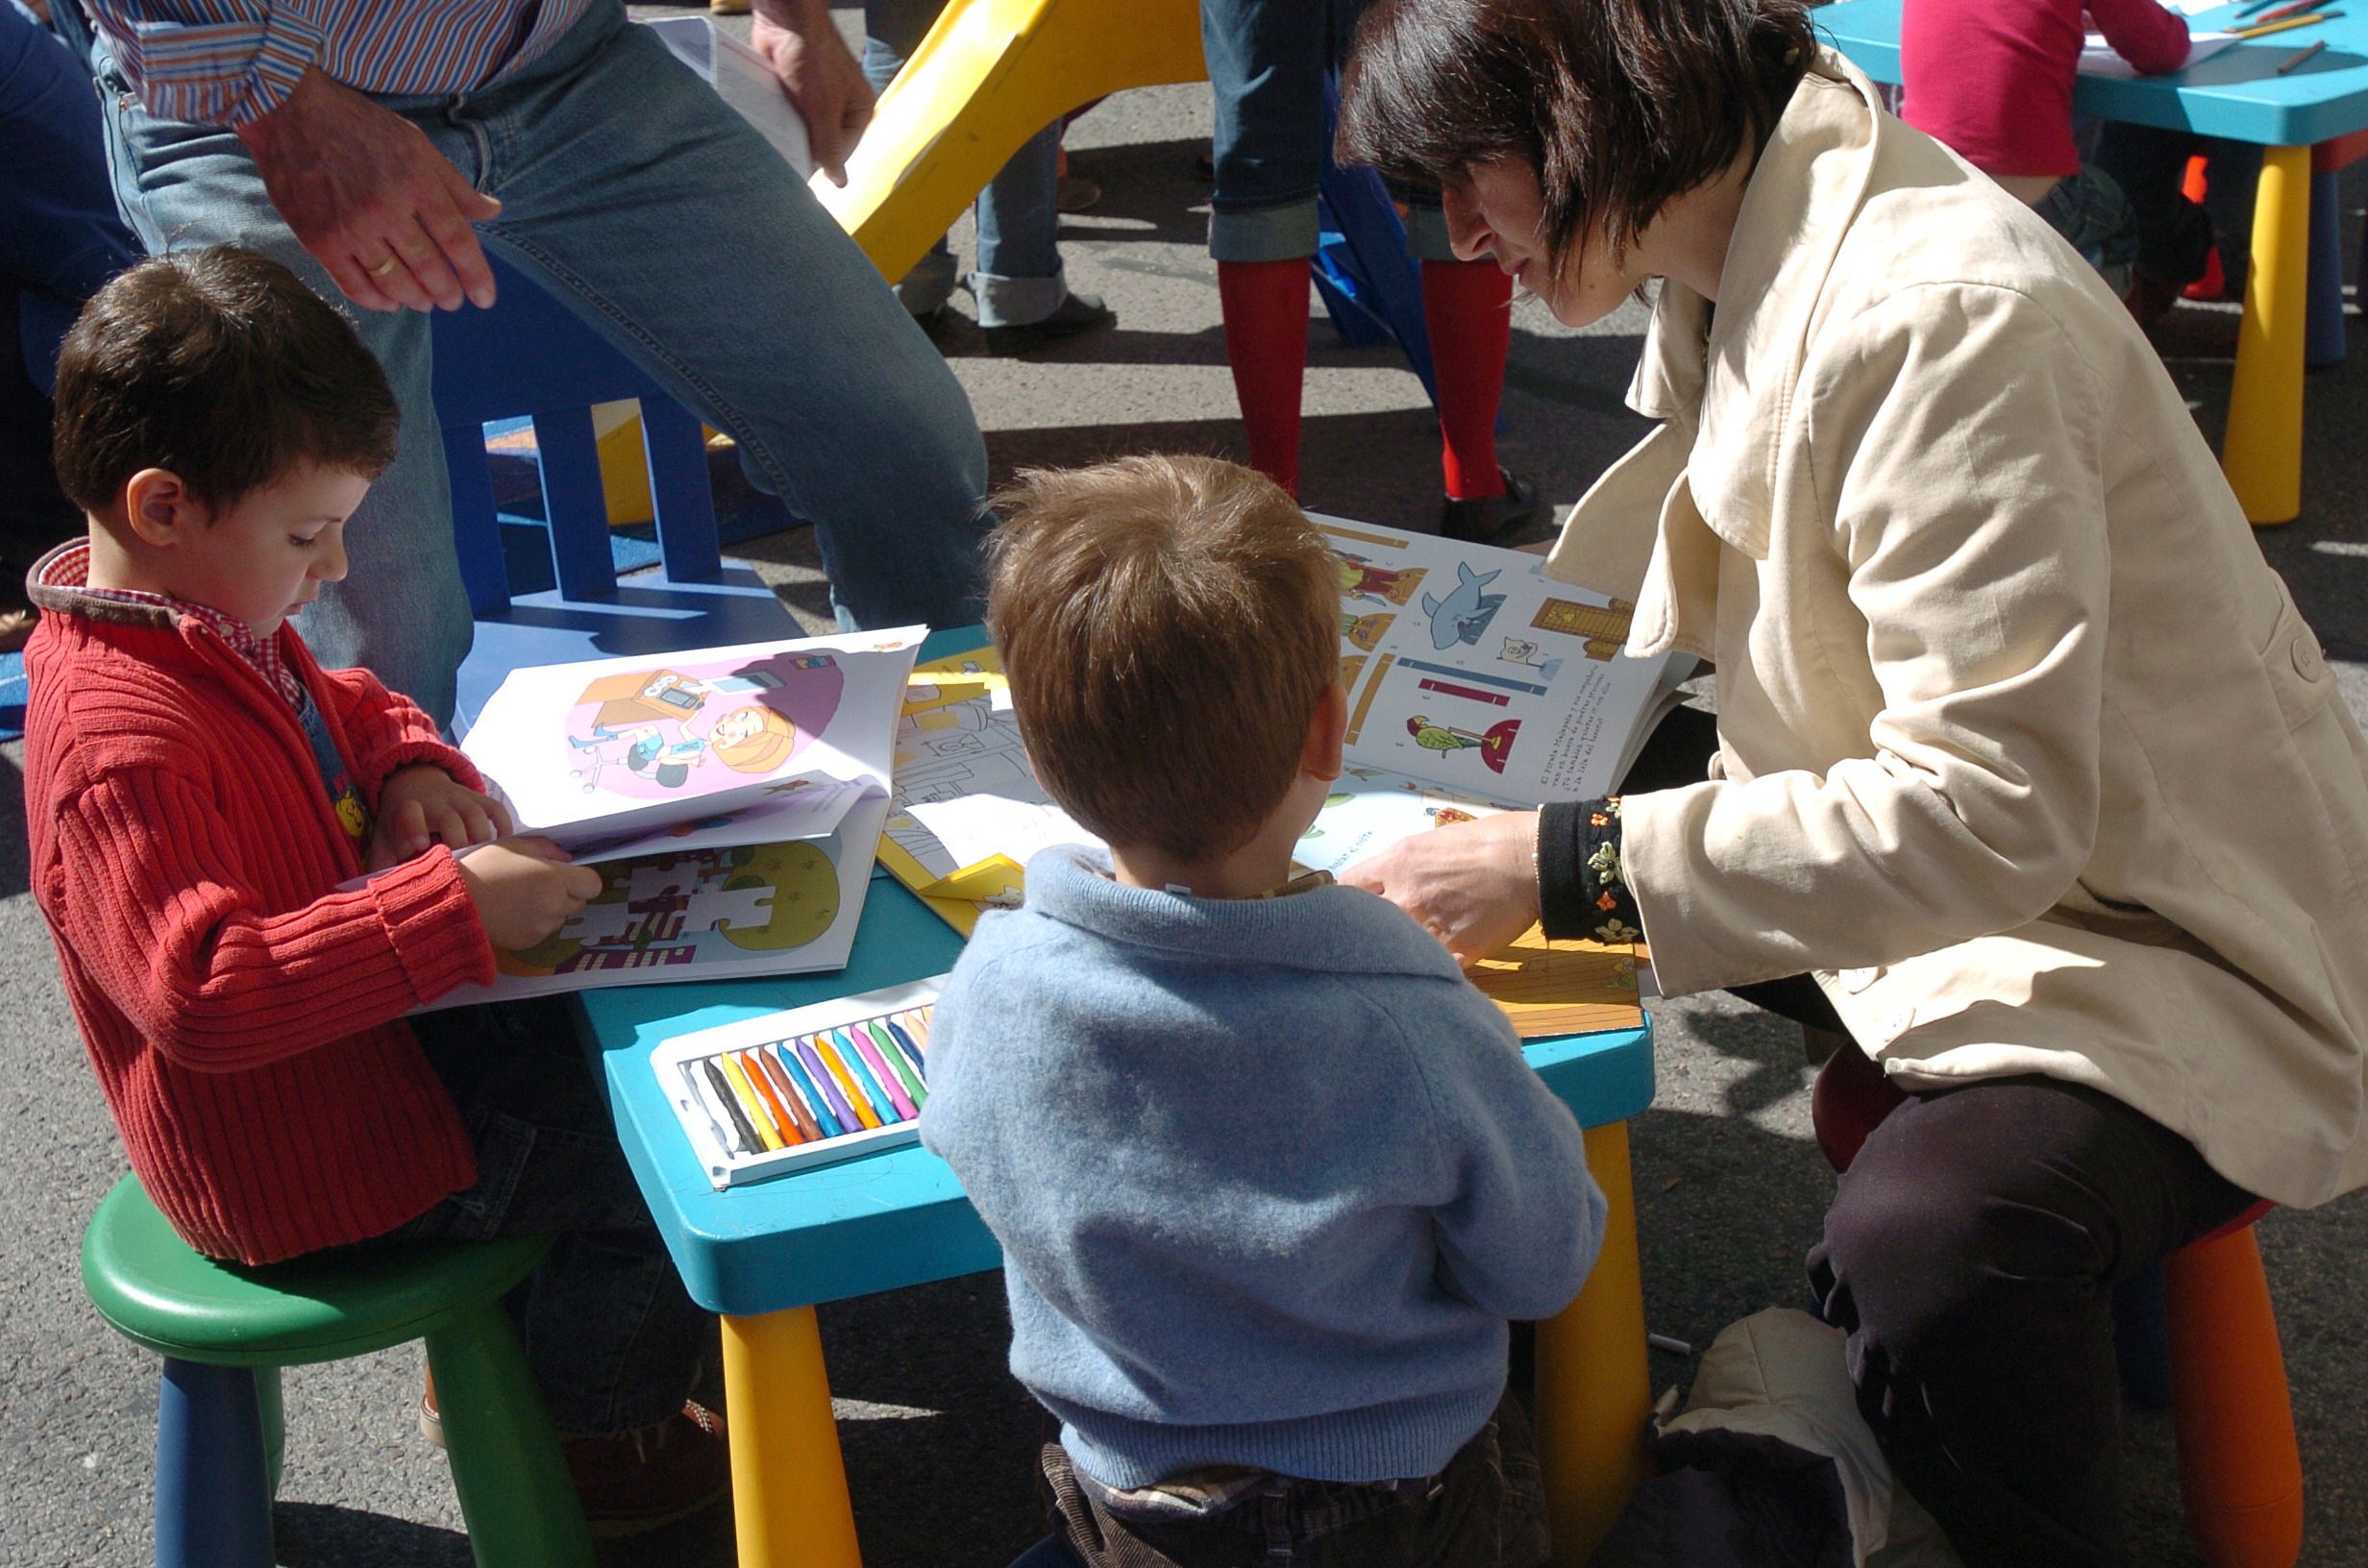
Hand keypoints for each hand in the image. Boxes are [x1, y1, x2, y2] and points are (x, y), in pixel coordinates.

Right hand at [235, 67, 500, 311]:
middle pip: (429, 266)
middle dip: (447, 292)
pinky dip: (376, 300)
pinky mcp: (320, 240)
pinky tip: (389, 303)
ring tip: (425, 303)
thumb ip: (455, 185)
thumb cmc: (359, 126)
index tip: (486, 299)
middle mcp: (387, 209)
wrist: (290, 113)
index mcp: (416, 183)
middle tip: (453, 302)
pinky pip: (355, 285)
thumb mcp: (417, 145)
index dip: (476, 274)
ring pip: (395, 281)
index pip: (457, 240)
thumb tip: (494, 211)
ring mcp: (352, 227)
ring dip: (416, 299)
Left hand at [370, 764, 513, 870]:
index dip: (413, 826)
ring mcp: (461, 799)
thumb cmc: (398, 823)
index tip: (419, 845)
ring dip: (482, 839)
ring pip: (477, 815)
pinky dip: (503, 827)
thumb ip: (380, 866)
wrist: (413, 783)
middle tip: (459, 868)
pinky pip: (496, 810)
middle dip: (457, 842)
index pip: (410, 813)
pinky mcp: (479, 799)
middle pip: (452, 819)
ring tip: (481, 863)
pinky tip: (501, 847)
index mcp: (408, 810)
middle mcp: (436, 802)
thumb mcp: (383, 840)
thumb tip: (375, 899)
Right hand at [456, 838, 605, 950]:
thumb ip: (546, 849)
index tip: (570, 875)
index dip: (583, 879)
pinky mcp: (529, 942)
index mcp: (554, 880)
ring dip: (551, 909)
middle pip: (578, 902)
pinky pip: (543, 930)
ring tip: (521, 898)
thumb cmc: (482, 869)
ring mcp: (542, 927)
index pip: (592, 885)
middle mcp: (553, 906)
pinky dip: (535, 922)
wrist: (455, 903)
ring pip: (560, 917)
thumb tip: (567, 857)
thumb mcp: (513, 847)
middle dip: (566, 893)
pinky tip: (513, 912)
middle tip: (541, 884)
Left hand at [751, 0, 875, 184]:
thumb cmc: (813, 57)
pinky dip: (778, 121)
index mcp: (859, 109)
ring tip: (775, 143)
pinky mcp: (795, 89)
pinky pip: (788, 114)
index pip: (843, 150)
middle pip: (823, 140)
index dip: (823, 161)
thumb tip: (840, 183)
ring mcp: (817, 97)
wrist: (785, 20)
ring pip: (803, 129)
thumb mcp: (824, 110)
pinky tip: (767, 127)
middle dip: (805, 147)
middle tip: (786, 158)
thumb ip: (830, 147)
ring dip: (789, 135)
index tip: (801, 169)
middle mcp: (840, 105)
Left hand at [1339, 811, 1543, 967]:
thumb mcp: (1432, 841)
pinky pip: (1430, 966)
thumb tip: (1385, 883)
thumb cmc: (1489, 842)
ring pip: (1394, 948)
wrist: (1532, 861)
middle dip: (1369, 927)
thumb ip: (1401, 865)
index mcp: (1397, 863)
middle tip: (1380, 932)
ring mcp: (1428, 926)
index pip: (1347, 887)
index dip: (1350, 898)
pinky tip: (1437, 963)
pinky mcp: (1456, 951)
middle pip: (1362, 922)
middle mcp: (1404, 896)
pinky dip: (1431, 967)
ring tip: (1408, 952)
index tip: (1358, 906)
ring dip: (1399, 951)